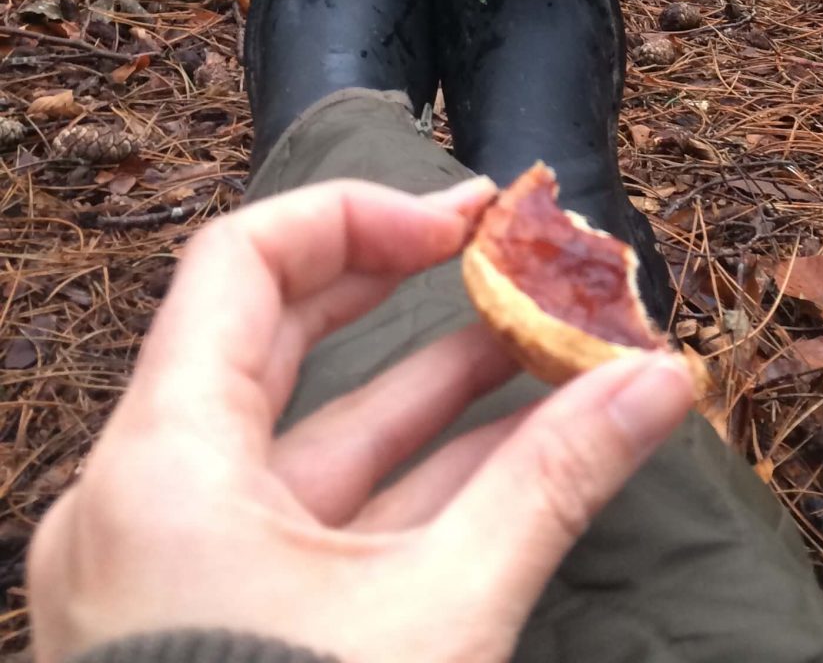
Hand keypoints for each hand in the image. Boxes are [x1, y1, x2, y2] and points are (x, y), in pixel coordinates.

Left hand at [28, 178, 695, 662]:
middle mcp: (146, 502)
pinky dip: (409, 484)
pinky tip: (518, 454)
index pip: (245, 262)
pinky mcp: (214, 635)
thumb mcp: (443, 616)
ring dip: (435, 392)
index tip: (474, 216)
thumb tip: (663, 380)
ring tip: (551, 343)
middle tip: (520, 255)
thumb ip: (554, 480)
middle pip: (278, 337)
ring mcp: (175, 575)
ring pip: (309, 440)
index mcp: (160, 465)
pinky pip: (311, 524)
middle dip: (416, 292)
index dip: (363, 215)